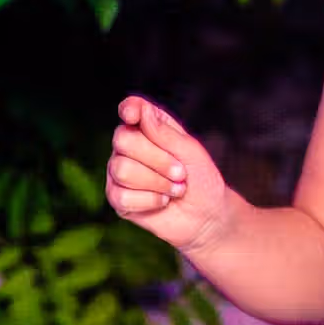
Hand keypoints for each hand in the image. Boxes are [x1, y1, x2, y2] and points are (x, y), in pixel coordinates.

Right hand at [106, 96, 225, 253]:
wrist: (206, 216)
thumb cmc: (201, 180)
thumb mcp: (191, 152)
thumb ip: (165, 133)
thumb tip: (141, 112)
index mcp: (150, 128)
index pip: (131, 109)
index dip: (129, 109)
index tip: (133, 115)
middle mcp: (129, 146)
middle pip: (123, 140)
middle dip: (158, 159)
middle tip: (180, 173)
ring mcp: (119, 171)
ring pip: (122, 169)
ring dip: (157, 183)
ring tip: (175, 189)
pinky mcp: (117, 198)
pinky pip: (122, 196)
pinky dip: (150, 200)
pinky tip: (162, 201)